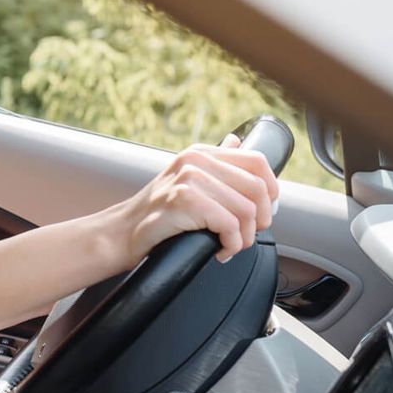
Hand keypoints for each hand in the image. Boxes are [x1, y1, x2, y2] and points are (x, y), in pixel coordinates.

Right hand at [116, 134, 279, 267]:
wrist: (121, 234)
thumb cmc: (155, 214)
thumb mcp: (185, 179)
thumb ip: (214, 162)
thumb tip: (237, 141)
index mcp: (200, 153)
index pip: (258, 162)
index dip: (271, 191)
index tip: (261, 213)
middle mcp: (195, 161)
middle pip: (258, 188)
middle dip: (259, 220)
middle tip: (243, 235)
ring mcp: (189, 178)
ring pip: (246, 210)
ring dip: (243, 238)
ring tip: (229, 245)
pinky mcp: (184, 200)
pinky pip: (229, 225)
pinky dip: (230, 245)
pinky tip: (219, 250)